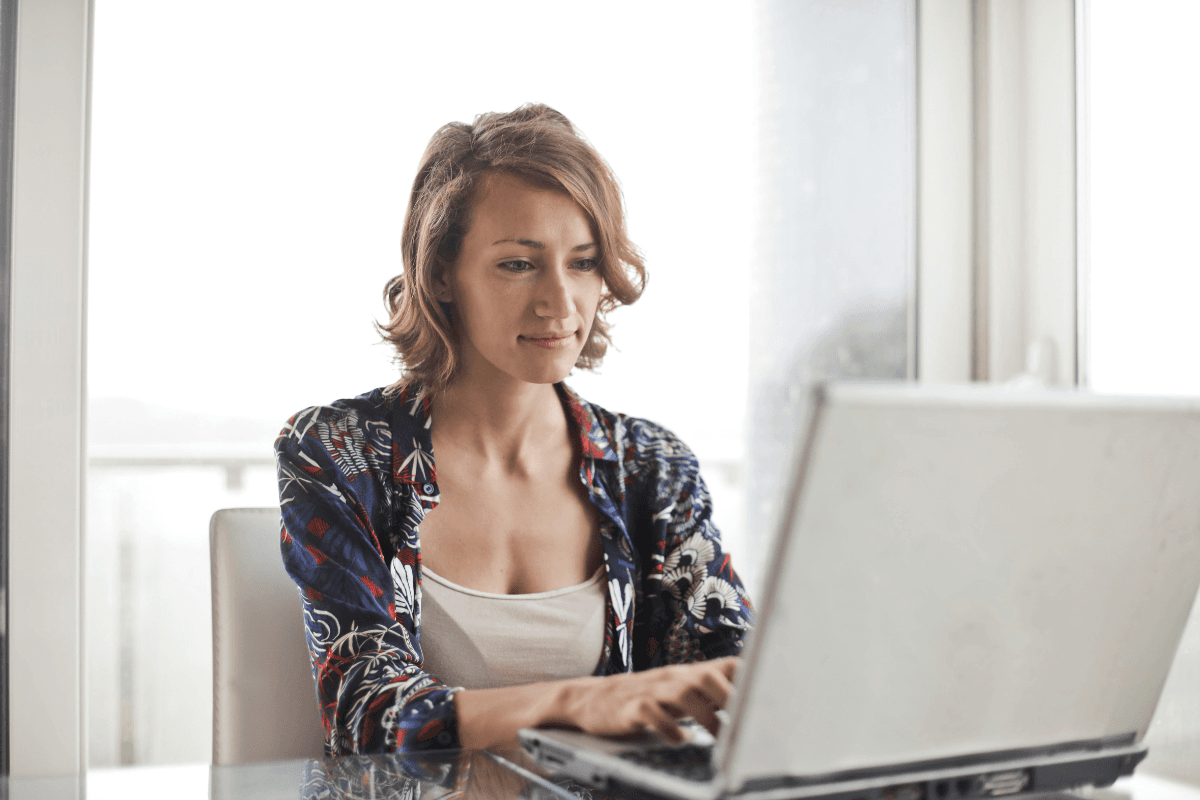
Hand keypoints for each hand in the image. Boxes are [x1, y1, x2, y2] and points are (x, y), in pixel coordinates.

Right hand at [555, 657, 738, 743]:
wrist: (592, 698)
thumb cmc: (645, 698)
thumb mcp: (680, 693)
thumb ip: (710, 695)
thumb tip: (752, 705)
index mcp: (689, 674)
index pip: (726, 664)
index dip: (751, 677)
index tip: (771, 699)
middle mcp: (672, 678)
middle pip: (707, 676)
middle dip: (730, 697)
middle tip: (747, 723)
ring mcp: (651, 691)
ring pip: (683, 693)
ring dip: (707, 717)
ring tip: (721, 739)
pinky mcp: (630, 708)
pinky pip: (651, 714)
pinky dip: (669, 729)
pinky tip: (681, 740)